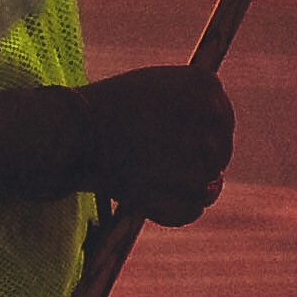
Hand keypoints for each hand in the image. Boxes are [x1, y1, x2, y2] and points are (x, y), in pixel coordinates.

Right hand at [78, 66, 233, 226]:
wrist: (76, 130)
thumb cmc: (107, 108)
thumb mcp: (154, 90)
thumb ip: (188, 110)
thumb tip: (212, 151)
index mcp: (206, 86)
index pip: (220, 120)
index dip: (196, 136)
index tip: (169, 142)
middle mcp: (214, 117)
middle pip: (219, 153)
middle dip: (191, 162)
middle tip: (152, 162)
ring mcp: (205, 154)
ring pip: (206, 184)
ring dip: (178, 188)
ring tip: (143, 177)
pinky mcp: (191, 189)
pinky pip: (192, 208)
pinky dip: (169, 210)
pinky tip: (143, 196)